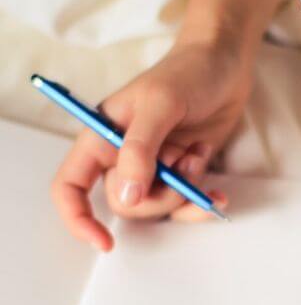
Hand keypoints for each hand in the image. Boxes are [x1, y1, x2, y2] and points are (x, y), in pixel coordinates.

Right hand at [52, 38, 253, 250]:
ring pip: (158, 207)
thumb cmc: (188, 72)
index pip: (70, 185)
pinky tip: (218, 193)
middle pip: (125, 203)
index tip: (104, 241)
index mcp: (101, 136)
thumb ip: (141, 149)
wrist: (227, 63)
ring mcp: (154, 166)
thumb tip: (128, 197)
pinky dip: (201, 203)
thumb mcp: (161, 103)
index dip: (78, 217)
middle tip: (184, 165)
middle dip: (160, 195)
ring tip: (199, 156)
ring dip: (185, 192)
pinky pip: (184, 205)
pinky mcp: (181, 172)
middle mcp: (122, 156)